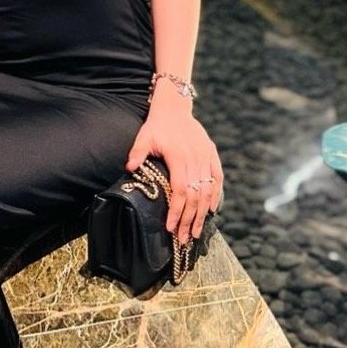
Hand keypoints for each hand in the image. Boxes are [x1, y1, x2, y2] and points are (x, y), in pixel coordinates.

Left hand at [125, 92, 222, 245]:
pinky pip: (217, 179)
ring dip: (202, 213)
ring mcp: (206, 158)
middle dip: (189, 220)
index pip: (180, 191)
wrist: (175, 108)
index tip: (171, 227)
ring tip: (196, 231)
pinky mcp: (212, 155)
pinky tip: (211, 210)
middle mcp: (196, 159)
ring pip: (207, 191)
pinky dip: (216, 195)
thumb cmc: (157, 125)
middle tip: (184, 238)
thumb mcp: (144, 137)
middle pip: (195, 196)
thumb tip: (129, 168)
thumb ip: (137, 153)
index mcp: (179, 157)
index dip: (177, 211)